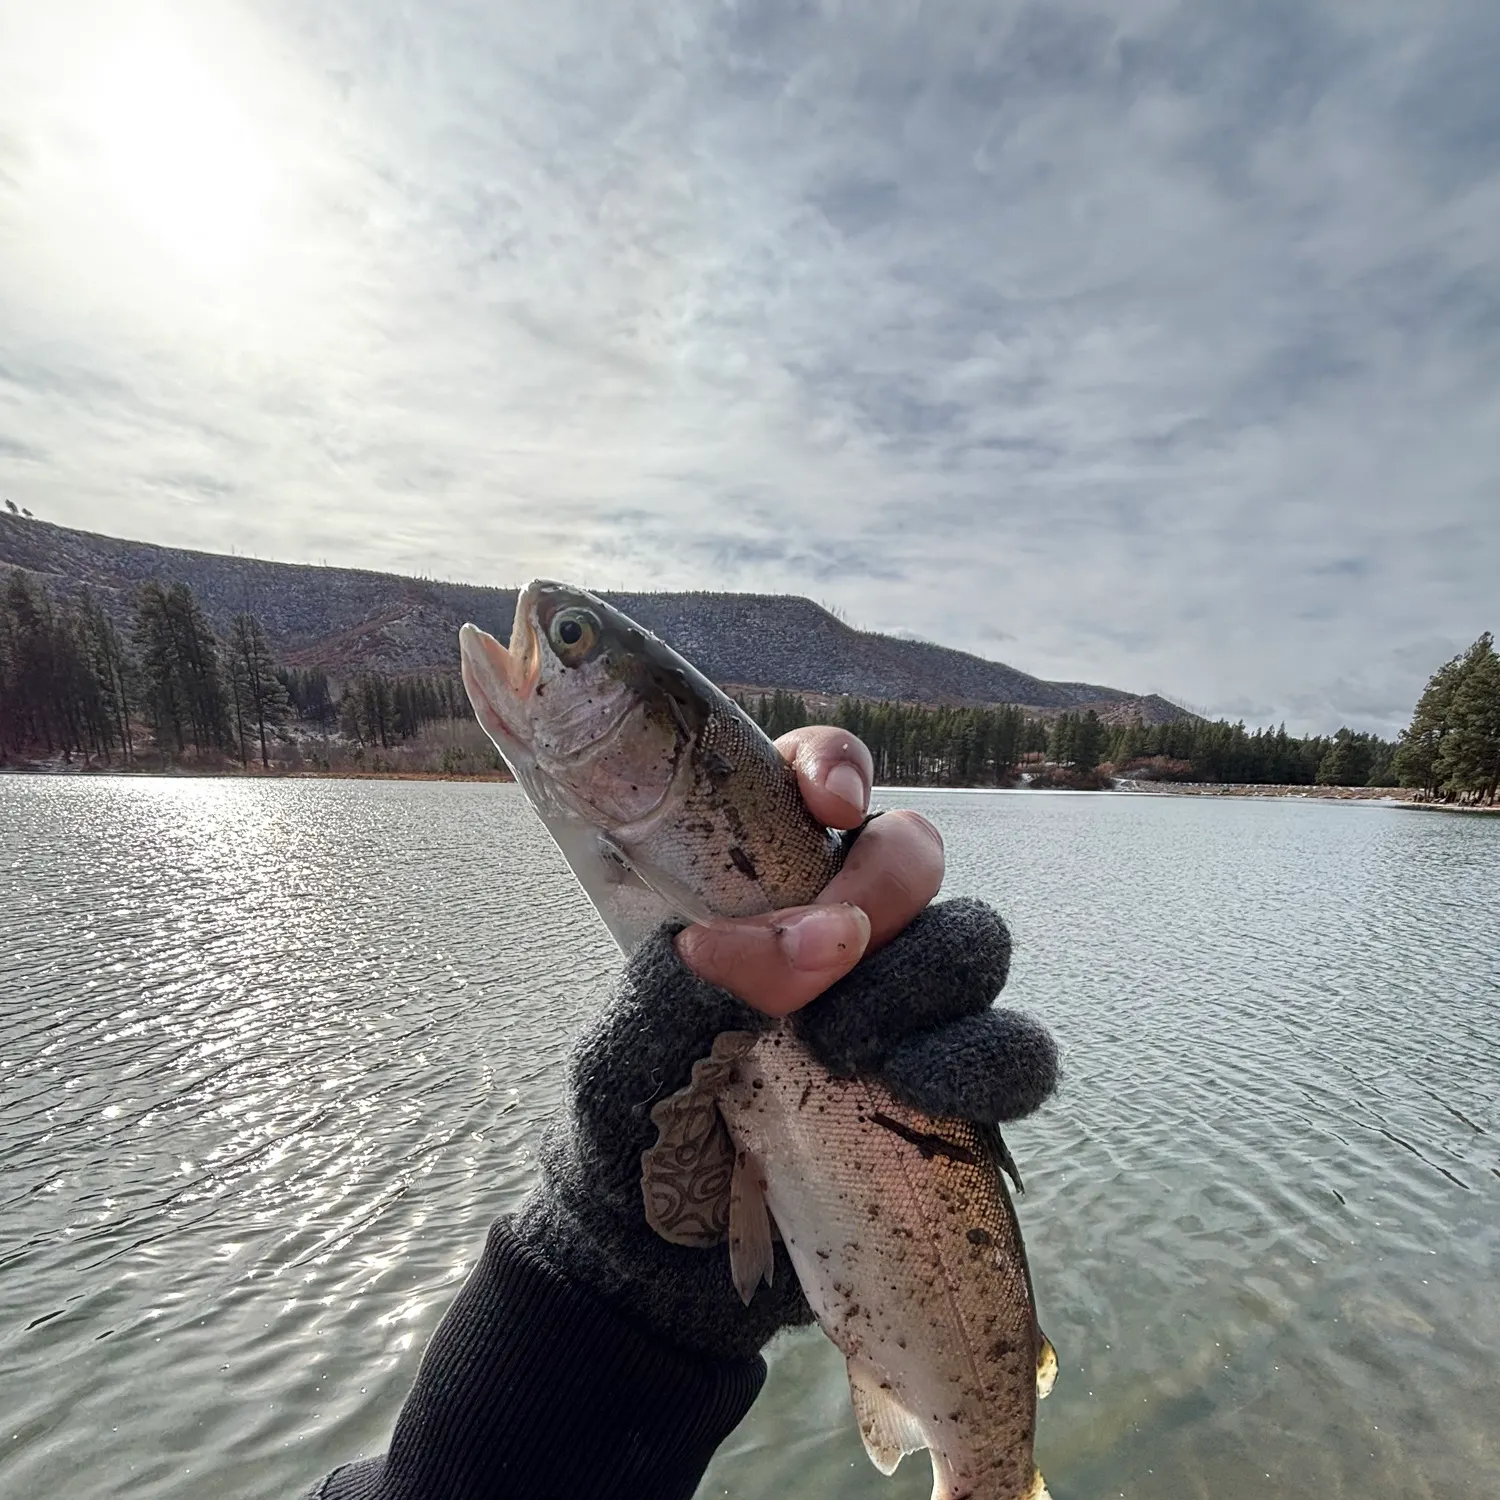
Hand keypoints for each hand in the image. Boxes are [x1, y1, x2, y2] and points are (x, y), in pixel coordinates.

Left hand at [513, 728, 1057, 1362]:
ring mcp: (901, 1006)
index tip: (824, 811)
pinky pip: (1016, 1051)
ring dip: (923, 984)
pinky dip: (985, 1066)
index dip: (835, 769)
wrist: (659, 1263)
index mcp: (756, 885)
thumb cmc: (634, 1126)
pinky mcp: (947, 1089)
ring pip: (974, 941)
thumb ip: (703, 983)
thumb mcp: (634, 1047)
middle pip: (914, 852)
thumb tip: (809, 946)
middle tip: (818, 970)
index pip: (815, 778)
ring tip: (848, 1053)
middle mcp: (841, 927)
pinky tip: (915, 1095)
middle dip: (880, 895)